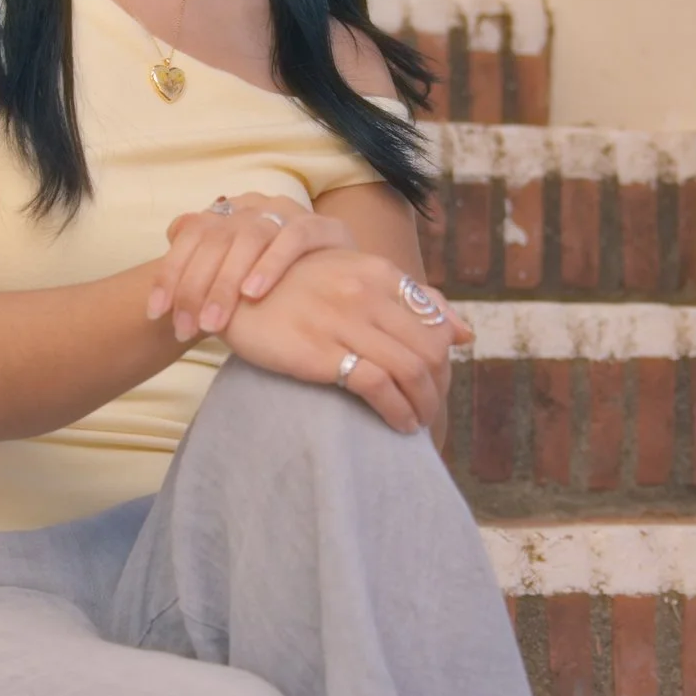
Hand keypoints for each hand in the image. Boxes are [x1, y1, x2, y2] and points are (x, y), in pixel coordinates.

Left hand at [147, 199, 355, 342]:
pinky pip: (293, 238)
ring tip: (213, 323)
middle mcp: (255, 206)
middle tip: (186, 328)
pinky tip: (253, 294)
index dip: (170, 273)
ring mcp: (289, 213)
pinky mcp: (322, 226)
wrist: (342, 276)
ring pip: (249, 238)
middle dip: (195, 287)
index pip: (189, 234)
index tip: (156, 313)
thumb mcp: (234, 274)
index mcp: (229, 212)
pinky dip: (270, 265)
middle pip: (215, 239)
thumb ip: (203, 263)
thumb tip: (169, 252)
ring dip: (226, 283)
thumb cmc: (278, 279)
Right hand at [219, 248, 472, 432]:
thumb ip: (409, 299)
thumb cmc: (295, 289)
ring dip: (423, 405)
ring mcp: (343, 320)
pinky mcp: (320, 351)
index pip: (435, 321)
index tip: (436, 383)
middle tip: (430, 410)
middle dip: (438, 388)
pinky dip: (397, 410)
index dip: (444, 361)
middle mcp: (366, 292)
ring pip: (410, 369)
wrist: (230, 291)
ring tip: (417, 423)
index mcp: (377, 271)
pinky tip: (397, 424)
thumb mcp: (353, 278)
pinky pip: (377, 385)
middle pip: (430, 349)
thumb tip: (464, 332)